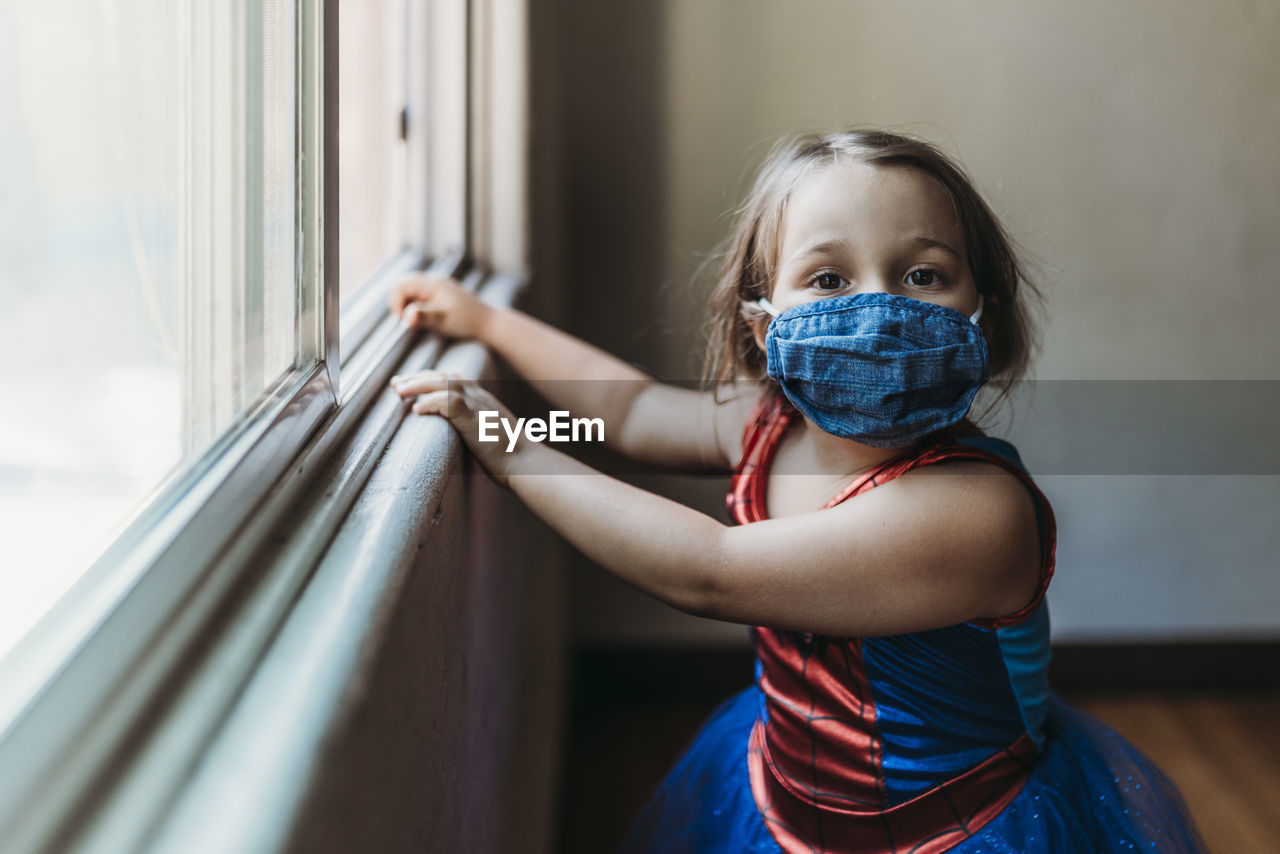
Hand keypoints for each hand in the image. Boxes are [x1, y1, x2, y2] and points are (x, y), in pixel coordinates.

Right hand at [388, 273, 493, 340]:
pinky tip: (428, 316)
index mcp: (431, 284)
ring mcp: (437, 285)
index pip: (399, 285)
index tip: (405, 320)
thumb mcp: (442, 321)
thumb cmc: (466, 321)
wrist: (488, 322)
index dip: (396, 303)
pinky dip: (418, 304)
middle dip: (400, 303)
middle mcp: (433, 280)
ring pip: (411, 289)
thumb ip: (423, 317)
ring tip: (419, 319)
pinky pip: (421, 293)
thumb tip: (407, 316)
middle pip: (403, 284)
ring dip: (409, 304)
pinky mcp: (441, 293)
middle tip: (410, 320)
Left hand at [390, 369, 533, 487]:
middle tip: (396, 384)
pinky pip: (448, 402)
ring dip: (418, 385)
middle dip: (417, 377)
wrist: (527, 464)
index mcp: (483, 400)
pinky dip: (430, 403)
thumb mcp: (491, 436)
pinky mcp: (475, 419)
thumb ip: (476, 430)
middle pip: (444, 376)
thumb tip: (464, 439)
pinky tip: (417, 410)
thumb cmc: (512, 458)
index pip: (453, 380)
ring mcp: (478, 406)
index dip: (430, 379)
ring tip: (398, 391)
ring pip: (443, 383)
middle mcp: (480, 397)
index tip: (411, 385)